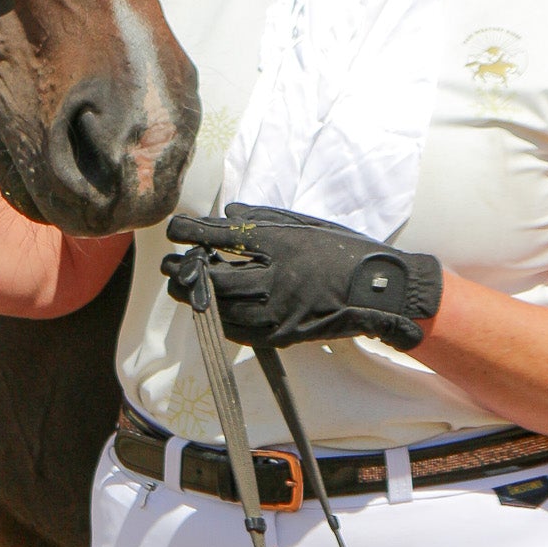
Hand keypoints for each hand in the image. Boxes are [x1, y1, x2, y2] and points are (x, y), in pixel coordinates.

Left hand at [162, 202, 441, 351]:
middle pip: (214, 278)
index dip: (192, 233)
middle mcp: (273, 280)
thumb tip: (227, 211)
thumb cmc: (342, 249)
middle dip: (186, 272)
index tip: (175, 230)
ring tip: (186, 286)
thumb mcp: (304, 223)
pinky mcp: (280, 335)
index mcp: (279, 245)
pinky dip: (220, 317)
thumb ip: (263, 217)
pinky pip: (238, 330)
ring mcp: (275, 312)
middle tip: (171, 265)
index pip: (222, 236)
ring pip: (221, 308)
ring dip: (198, 297)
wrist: (376, 290)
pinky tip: (214, 307)